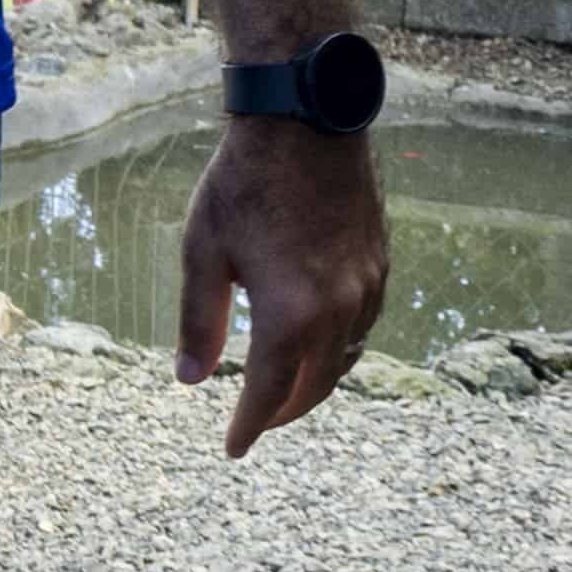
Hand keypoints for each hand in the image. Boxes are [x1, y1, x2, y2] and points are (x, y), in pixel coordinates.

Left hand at [176, 117, 387, 455]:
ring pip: (346, 361)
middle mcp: (338, 310)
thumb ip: (198, 322)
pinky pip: (363, 330)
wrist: (306, 123)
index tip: (233, 448)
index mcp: (290, 313)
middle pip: (315, 387)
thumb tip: (190, 380)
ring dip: (316, 385)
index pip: (269, 393)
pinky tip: (319, 346)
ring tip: (286, 390)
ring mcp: (367, 289)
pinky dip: (339, 352)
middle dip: (283, 412)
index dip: (249, 426)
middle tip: (257, 423)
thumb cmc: (243, 183)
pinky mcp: (381, 267)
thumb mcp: (203, 252)